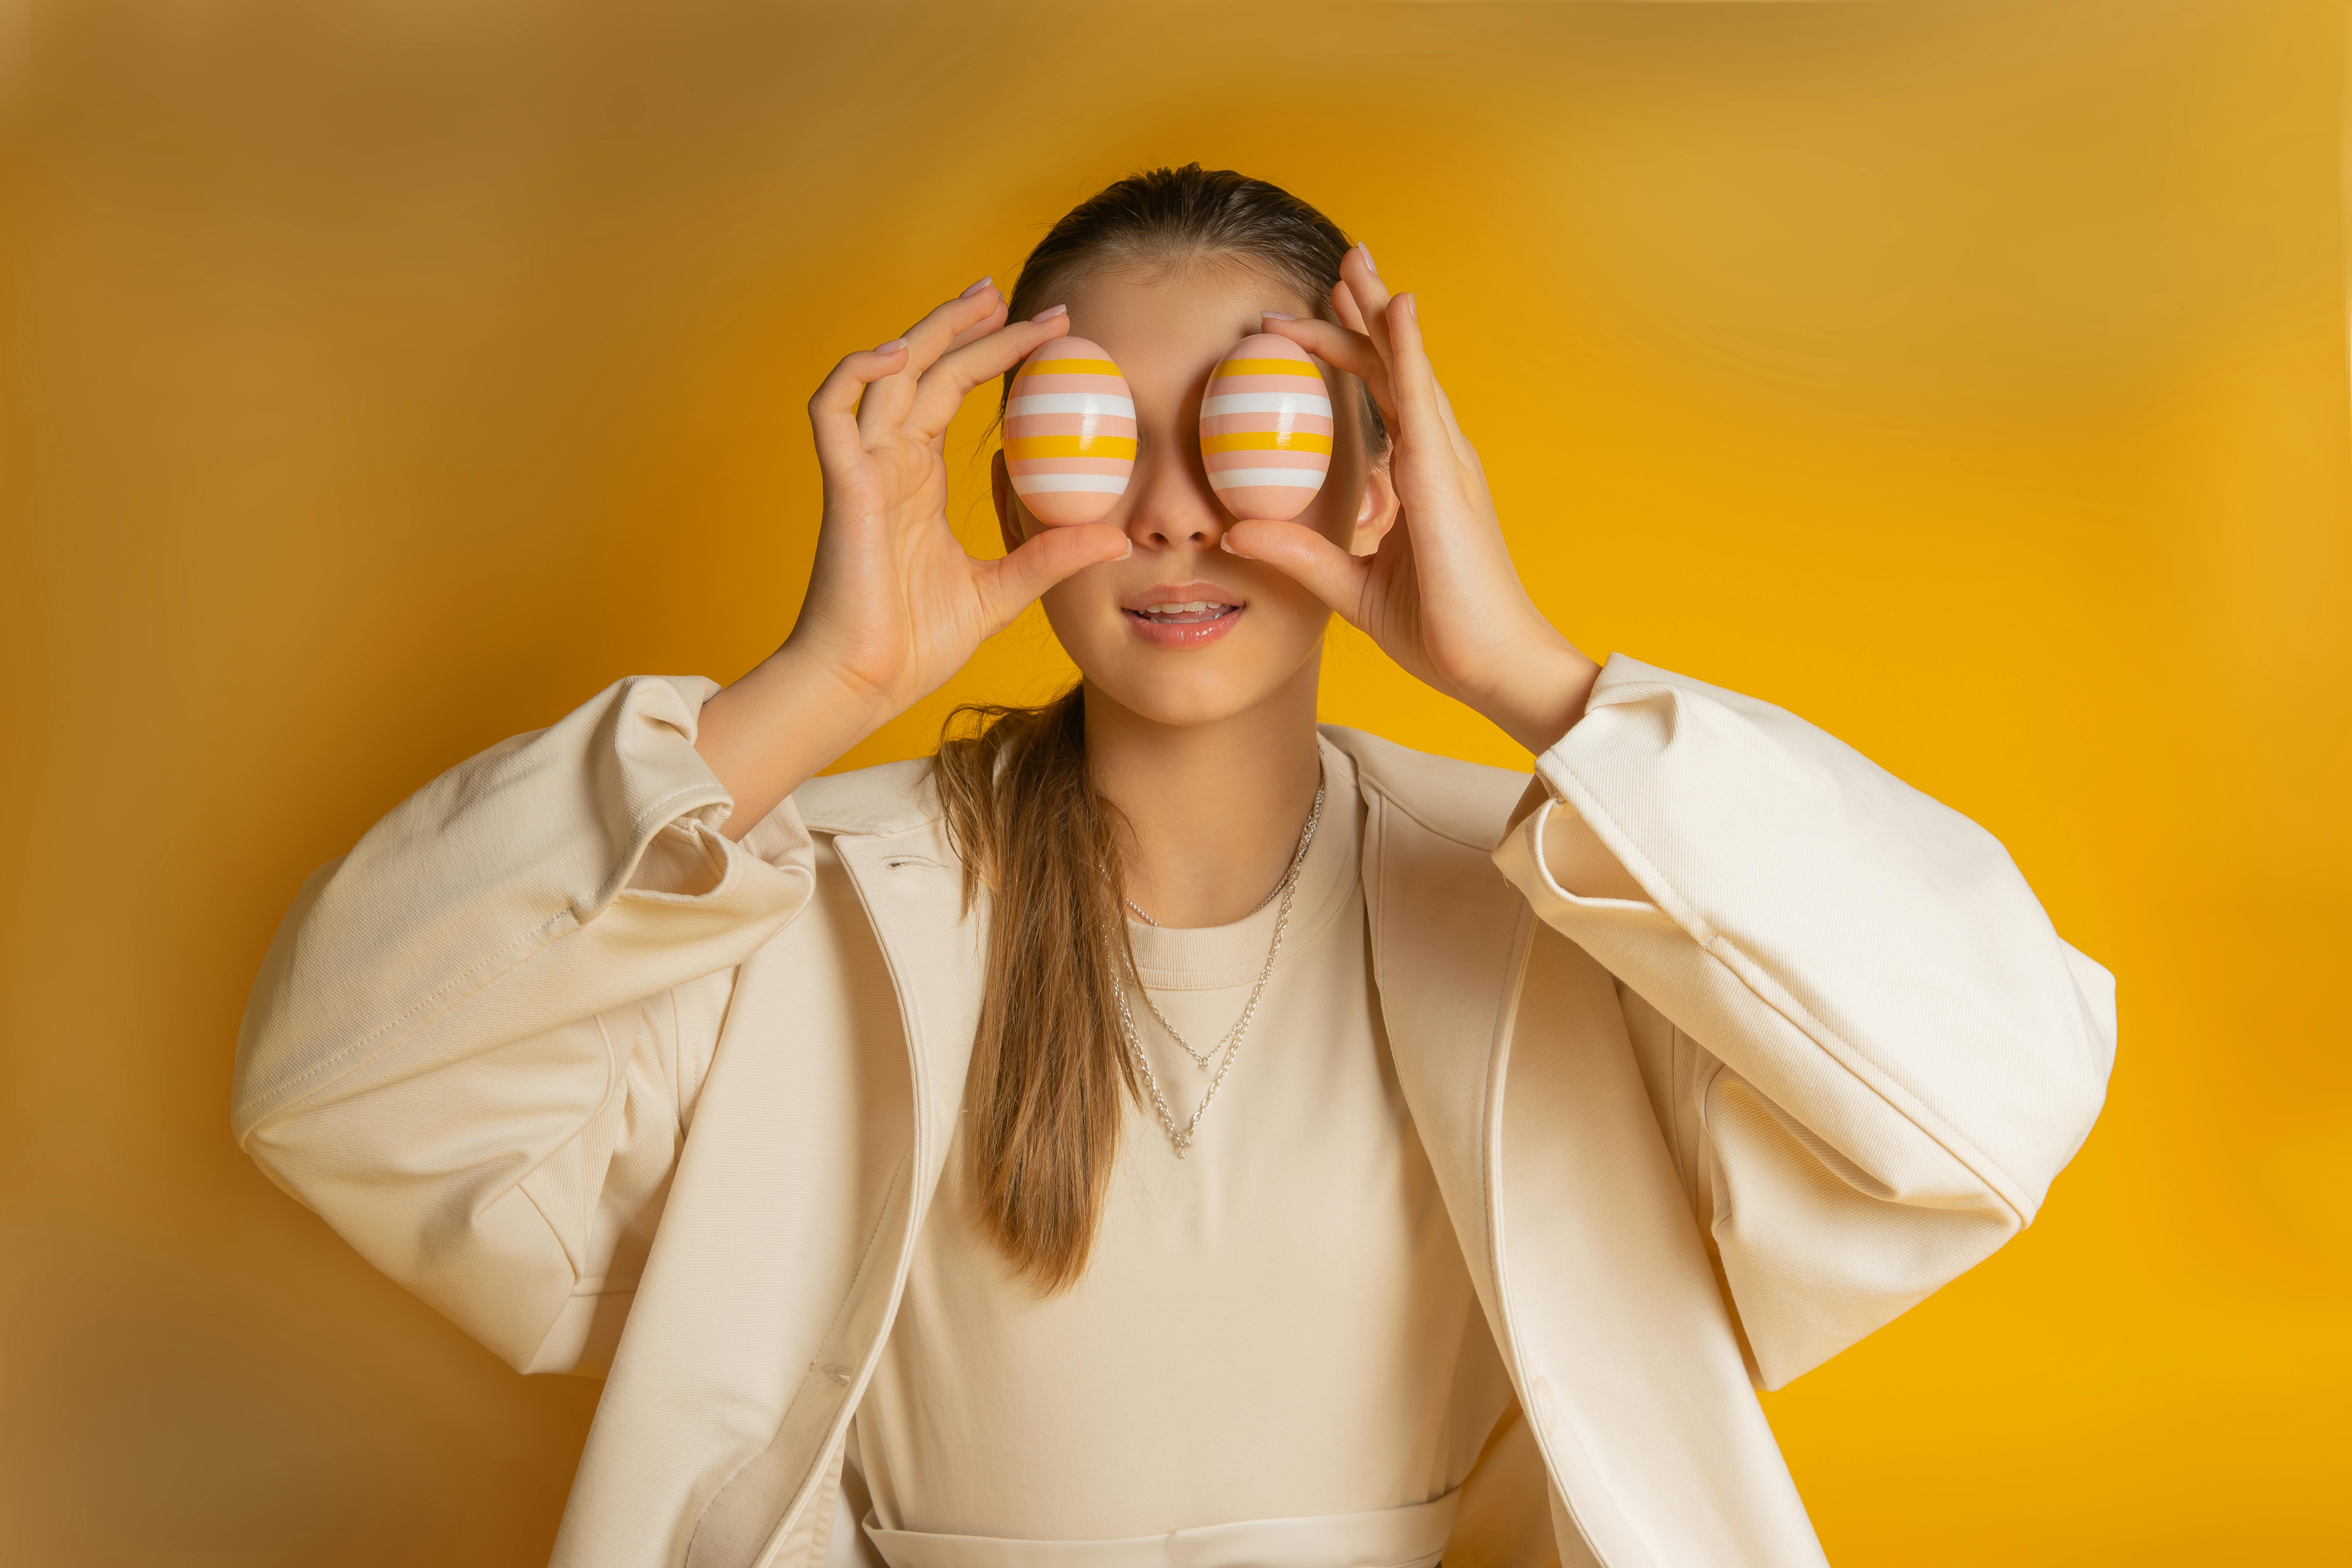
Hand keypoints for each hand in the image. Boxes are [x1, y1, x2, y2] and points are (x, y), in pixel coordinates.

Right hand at [695, 283, 1128, 835]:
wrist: (865, 684)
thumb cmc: (915, 643)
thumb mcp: (1004, 591)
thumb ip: (1052, 556)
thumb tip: (1117, 538)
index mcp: (918, 478)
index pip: (954, 390)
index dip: (994, 353)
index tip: (1048, 329)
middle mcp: (888, 462)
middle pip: (923, 366)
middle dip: (967, 324)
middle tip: (1016, 295)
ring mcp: (862, 471)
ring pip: (884, 373)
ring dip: (928, 331)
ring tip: (978, 300)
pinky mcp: (843, 489)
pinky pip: (831, 411)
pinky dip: (855, 373)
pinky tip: (895, 353)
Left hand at [1231, 247, 1599, 754]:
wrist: (1492, 667)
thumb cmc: (1440, 632)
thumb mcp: (1349, 586)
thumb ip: (1299, 553)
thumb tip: (1238, 530)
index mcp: (1421, 479)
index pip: (1382, 398)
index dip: (1349, 354)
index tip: (1307, 324)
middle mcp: (1438, 458)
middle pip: (1395, 367)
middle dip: (1365, 312)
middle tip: (1338, 262)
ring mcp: (1446, 462)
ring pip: (1407, 366)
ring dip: (1379, 311)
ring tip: (1355, 261)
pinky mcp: (1443, 477)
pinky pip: (1420, 397)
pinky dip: (1406, 347)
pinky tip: (1394, 306)